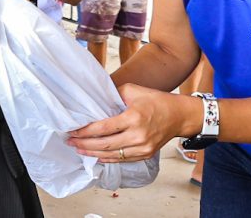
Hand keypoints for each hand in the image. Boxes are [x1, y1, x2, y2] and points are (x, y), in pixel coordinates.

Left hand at [67, 83, 191, 162]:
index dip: (85, 131)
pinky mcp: (145, 155)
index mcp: (133, 117)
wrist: (180, 116)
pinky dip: (106, 158)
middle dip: (84, 144)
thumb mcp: (135, 91)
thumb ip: (114, 94)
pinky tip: (95, 155)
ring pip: (111, 155)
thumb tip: (97, 99)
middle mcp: (137, 136)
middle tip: (70, 141)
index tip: (73, 130)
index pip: (103, 128)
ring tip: (79, 149)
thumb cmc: (158, 101)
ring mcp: (142, 148)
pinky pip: (121, 159)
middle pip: (104, 144)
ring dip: (92, 153)